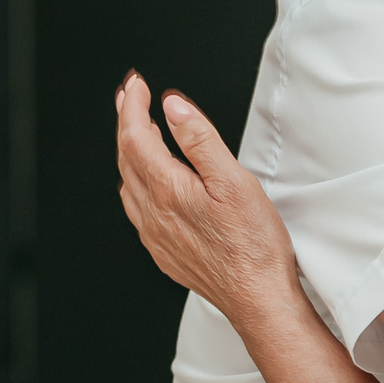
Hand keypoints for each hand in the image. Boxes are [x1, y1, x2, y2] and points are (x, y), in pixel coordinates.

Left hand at [114, 72, 301, 324]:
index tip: (136, 85)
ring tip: (138, 132)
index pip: (137, 137)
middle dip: (127, 123)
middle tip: (130, 98)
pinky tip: (148, 183)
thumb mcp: (234, 181)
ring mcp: (155, 235)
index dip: (133, 106)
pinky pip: (136, 209)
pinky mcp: (163, 251)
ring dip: (129, 152)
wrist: (257, 297)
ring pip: (128, 183)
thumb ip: (200, 140)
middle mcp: (153, 214)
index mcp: (168, 190)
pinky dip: (136, 183)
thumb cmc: (253, 245)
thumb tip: (174, 108)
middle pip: (126, 158)